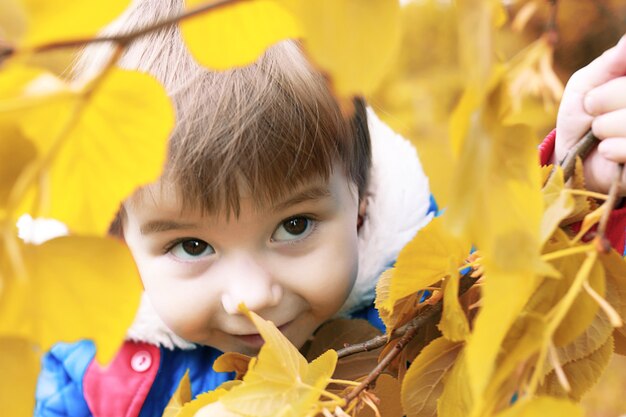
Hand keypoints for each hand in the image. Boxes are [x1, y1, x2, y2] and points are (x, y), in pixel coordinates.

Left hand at [556, 35, 625, 195]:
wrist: (570, 159)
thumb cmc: (580, 116)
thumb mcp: (587, 83)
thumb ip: (610, 62)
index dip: (611, 88)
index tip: (594, 94)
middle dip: (603, 101)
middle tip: (592, 112)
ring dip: (604, 127)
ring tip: (599, 132)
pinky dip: (610, 149)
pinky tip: (606, 150)